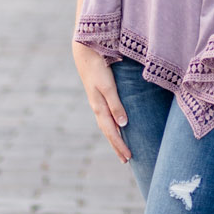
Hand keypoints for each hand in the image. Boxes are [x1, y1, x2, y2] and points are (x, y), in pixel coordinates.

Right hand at [72, 40, 130, 161]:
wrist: (85, 52)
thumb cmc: (98, 68)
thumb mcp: (108, 87)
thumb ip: (116, 105)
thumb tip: (123, 125)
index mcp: (100, 107)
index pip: (112, 132)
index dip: (120, 145)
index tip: (129, 157)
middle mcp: (98, 107)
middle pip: (108, 132)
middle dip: (117, 146)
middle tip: (126, 160)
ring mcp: (97, 102)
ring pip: (106, 126)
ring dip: (114, 138)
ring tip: (121, 148)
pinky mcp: (98, 96)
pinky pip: (105, 117)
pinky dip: (111, 126)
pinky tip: (116, 127)